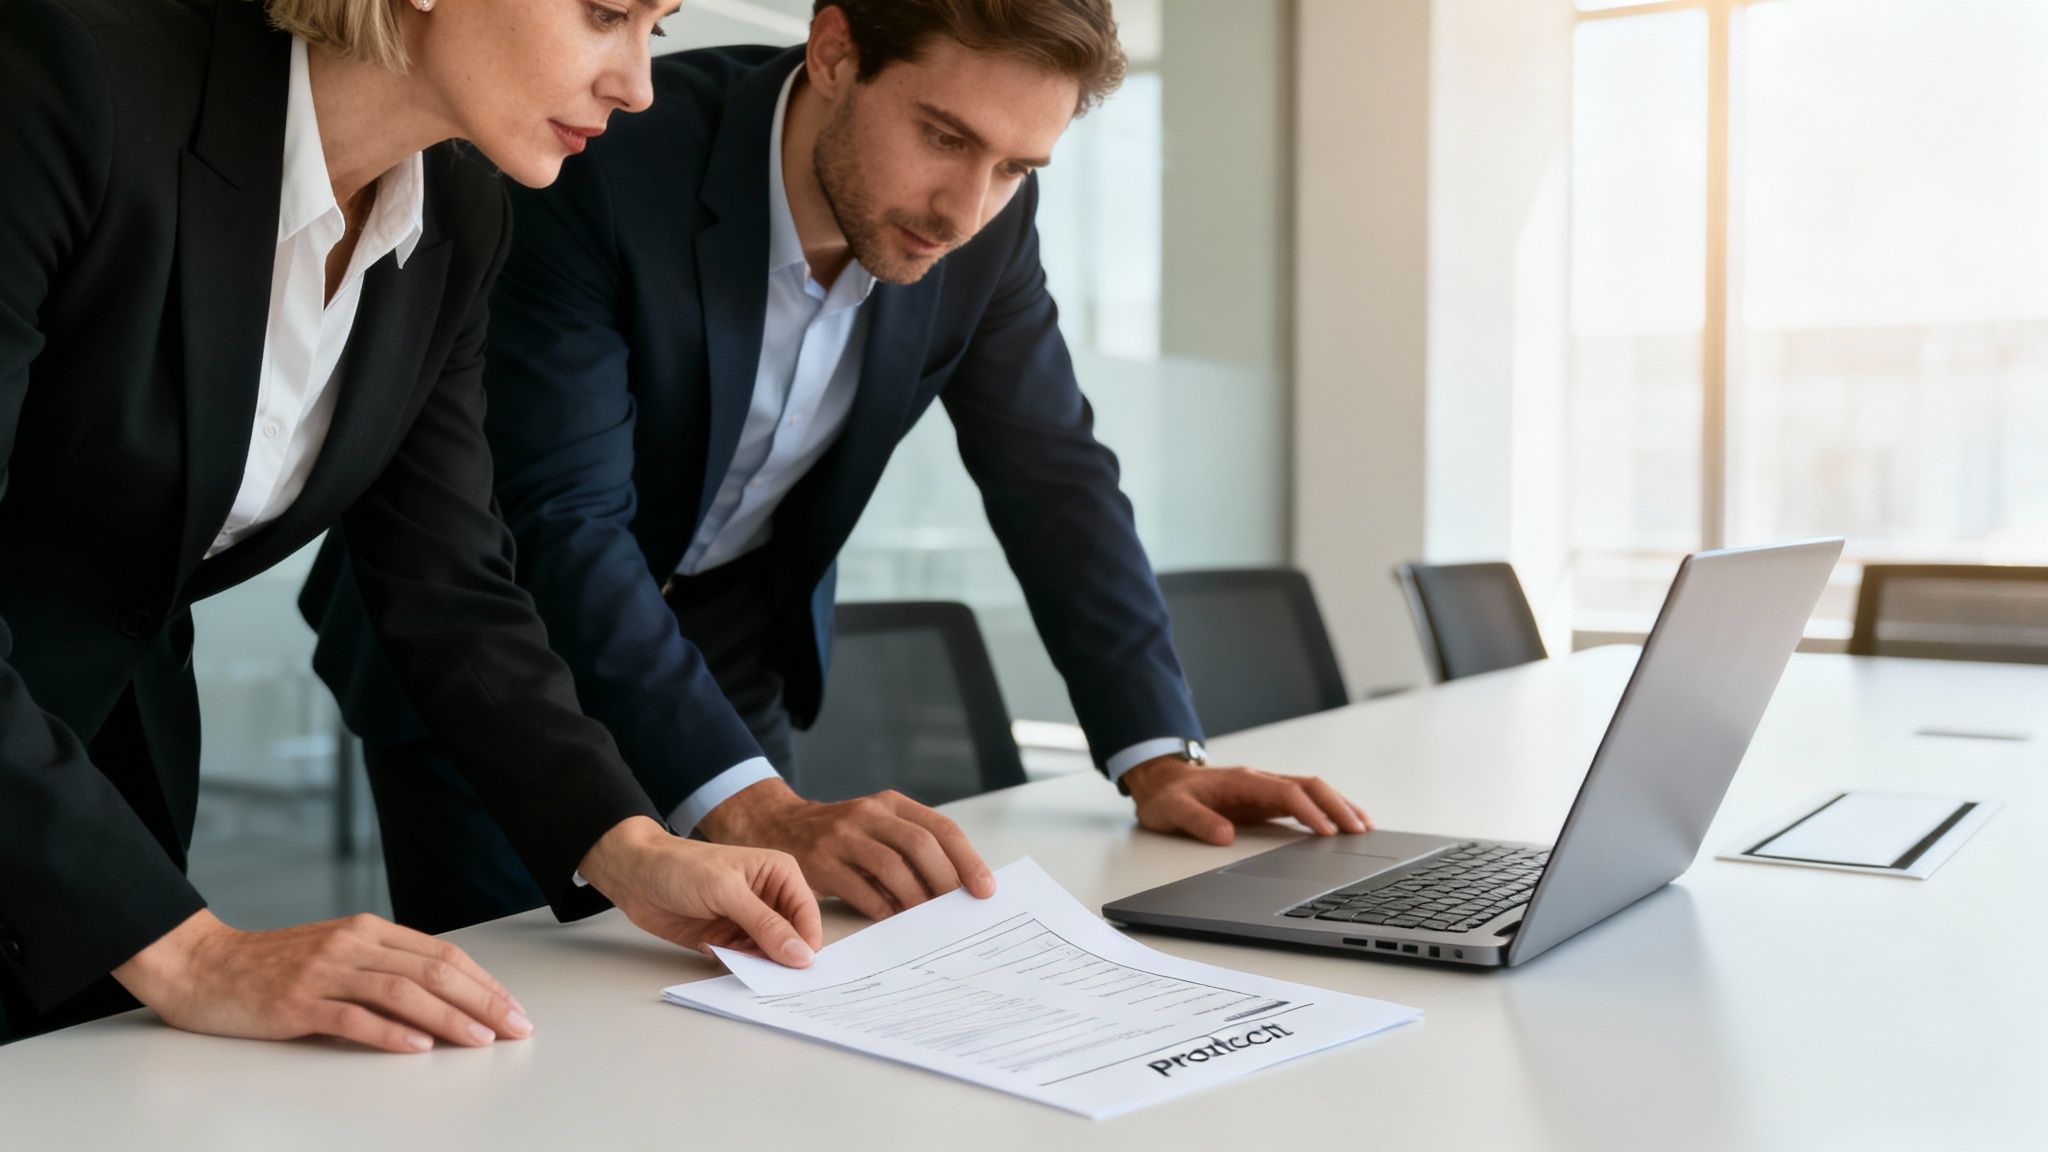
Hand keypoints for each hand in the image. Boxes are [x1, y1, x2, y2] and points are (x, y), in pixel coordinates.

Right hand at [112, 908, 530, 1053]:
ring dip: (449, 1018)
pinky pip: (352, 1018)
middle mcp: (352, 945)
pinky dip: (390, 1033)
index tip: (513, 1007)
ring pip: (402, 993)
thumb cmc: (272, 966)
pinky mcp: (295, 1003)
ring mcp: (323, 972)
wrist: (201, 966)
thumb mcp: (336, 954)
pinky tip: (418, 1047)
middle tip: (515, 1028)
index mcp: (368, 931)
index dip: (482, 981)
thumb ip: (383, 969)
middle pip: (432, 971)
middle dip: (482, 1001)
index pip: (441, 954)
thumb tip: (443, 1001)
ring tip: (480, 1040)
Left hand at [577, 815, 822, 964]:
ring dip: (758, 965)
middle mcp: (770, 898)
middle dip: (783, 959)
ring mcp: (749, 920)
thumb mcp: (727, 892)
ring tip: (735, 960)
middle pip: (792, 938)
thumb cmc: (681, 867)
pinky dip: (737, 966)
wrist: (635, 876)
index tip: (799, 972)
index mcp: (780, 874)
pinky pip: (745, 961)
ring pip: (769, 954)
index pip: (807, 916)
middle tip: (772, 978)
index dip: (806, 944)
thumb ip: (765, 925)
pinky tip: (717, 955)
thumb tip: (800, 954)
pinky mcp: (728, 938)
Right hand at [699, 778, 995, 919]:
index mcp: (891, 804)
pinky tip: (891, 919)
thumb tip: (958, 889)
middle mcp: (869, 814)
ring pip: (892, 867)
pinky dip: (882, 908)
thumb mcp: (877, 826)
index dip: (967, 859)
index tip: (985, 888)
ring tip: (926, 918)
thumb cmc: (842, 836)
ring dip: (915, 898)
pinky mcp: (820, 862)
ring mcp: (843, 836)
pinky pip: (860, 890)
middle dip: (945, 880)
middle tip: (956, 908)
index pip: (940, 828)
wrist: (779, 826)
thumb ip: (911, 849)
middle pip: (920, 845)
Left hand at [1122, 757, 1371, 845]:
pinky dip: (1325, 813)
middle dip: (1337, 806)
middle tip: (1360, 830)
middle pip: (1309, 786)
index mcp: (1242, 780)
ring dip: (1338, 806)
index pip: (1286, 792)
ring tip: (1364, 827)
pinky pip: (1303, 802)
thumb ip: (1197, 820)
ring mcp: (1264, 790)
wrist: (1161, 782)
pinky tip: (1340, 827)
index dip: (1309, 811)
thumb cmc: (1168, 795)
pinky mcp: (1265, 801)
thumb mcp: (1172, 809)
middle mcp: (1259, 782)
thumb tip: (1225, 836)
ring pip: (1312, 792)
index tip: (1327, 832)